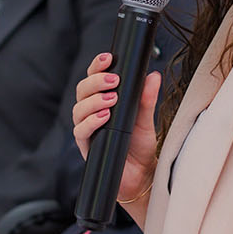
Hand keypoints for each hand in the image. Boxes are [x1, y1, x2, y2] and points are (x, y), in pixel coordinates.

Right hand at [71, 52, 161, 202]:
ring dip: (94, 100)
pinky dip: (91, 122)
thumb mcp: (146, 119)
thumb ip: (146, 98)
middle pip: (82, 90)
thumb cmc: (139, 146)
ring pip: (78, 108)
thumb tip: (153, 75)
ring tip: (112, 99)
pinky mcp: (86, 146)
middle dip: (96, 81)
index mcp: (102, 101)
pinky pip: (81, 131)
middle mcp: (91, 113)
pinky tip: (104, 117)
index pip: (94, 78)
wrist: (141, 175)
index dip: (97, 66)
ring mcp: (87, 129)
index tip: (108, 58)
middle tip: (114, 80)